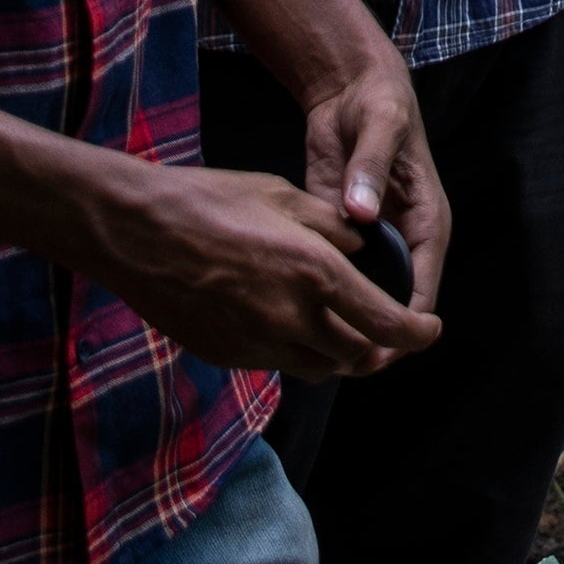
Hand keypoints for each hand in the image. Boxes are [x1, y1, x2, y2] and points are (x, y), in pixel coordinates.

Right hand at [79, 155, 447, 380]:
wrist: (134, 232)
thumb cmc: (208, 200)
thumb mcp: (281, 195)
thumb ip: (332, 226)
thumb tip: (362, 244)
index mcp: (315, 271)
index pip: (385, 322)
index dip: (416, 334)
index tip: (429, 331)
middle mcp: (292, 318)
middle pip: (356, 355)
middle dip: (374, 345)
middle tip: (377, 327)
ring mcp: (257, 343)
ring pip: (319, 368)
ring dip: (335, 352)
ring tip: (333, 324)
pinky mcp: (228, 355)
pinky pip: (278, 364)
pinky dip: (293, 349)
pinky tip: (280, 319)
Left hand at [295, 54, 455, 340]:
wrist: (350, 86)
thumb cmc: (380, 102)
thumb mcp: (381, 127)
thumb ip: (370, 169)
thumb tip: (361, 214)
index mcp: (428, 223)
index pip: (422, 289)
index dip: (402, 325)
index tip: (374, 350)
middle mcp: (404, 240)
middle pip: (394, 304)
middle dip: (371, 336)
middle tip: (337, 365)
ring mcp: (372, 241)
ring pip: (364, 296)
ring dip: (345, 322)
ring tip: (313, 352)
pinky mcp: (342, 233)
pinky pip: (336, 275)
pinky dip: (321, 297)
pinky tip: (293, 315)